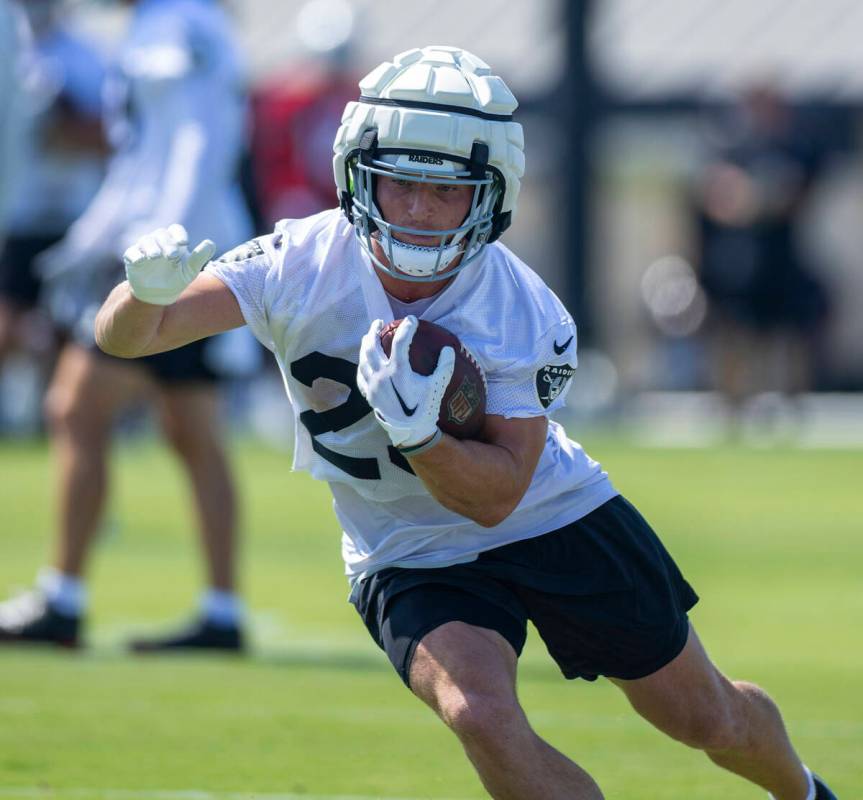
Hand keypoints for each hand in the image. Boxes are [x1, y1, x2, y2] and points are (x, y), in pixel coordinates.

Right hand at [123, 224, 215, 305]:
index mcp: (173, 242)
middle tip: (173, 256)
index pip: (175, 230)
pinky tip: (140, 261)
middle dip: (167, 244)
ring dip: (151, 247)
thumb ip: (199, 257)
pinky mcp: (133, 258)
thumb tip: (210, 243)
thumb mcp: (190, 270)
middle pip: (161, 234)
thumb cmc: (177, 279)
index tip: (184, 243)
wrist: (159, 294)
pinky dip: (136, 255)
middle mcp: (158, 242)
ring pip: (145, 240)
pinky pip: (132, 253)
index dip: (179, 234)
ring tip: (156, 256)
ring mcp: (144, 249)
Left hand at [357, 316, 454, 449]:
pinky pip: (361, 375)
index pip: (400, 342)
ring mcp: (372, 385)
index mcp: (398, 372)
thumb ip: (444, 367)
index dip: (406, 328)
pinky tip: (365, 361)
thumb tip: (449, 349)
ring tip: (369, 337)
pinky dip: (362, 365)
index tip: (411, 320)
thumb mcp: (437, 387)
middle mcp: (381, 376)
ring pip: (363, 359)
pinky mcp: (368, 394)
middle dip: (374, 331)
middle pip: (372, 346)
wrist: (410, 431)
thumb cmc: (425, 408)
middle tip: (379, 323)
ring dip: (366, 345)